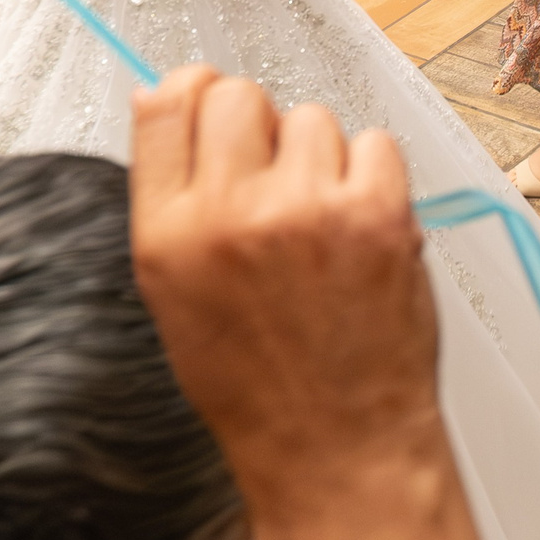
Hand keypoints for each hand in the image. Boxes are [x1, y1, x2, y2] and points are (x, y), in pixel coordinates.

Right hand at [129, 65, 438, 485]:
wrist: (338, 448)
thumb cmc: (258, 384)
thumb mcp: (173, 296)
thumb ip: (169, 199)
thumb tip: (167, 100)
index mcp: (166, 236)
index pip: (163, 105)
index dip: (191, 91)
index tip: (207, 100)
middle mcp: (228, 216)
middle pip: (236, 93)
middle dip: (256, 124)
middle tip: (273, 178)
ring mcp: (305, 211)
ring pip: (310, 117)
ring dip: (319, 157)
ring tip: (320, 223)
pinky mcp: (376, 215)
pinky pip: (374, 142)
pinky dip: (372, 177)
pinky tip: (361, 229)